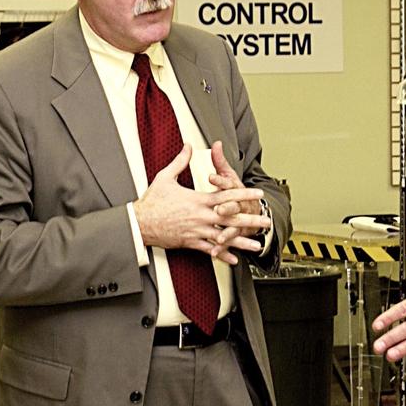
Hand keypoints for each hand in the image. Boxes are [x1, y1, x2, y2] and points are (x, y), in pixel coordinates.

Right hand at [134, 144, 269, 263]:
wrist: (139, 223)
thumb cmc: (151, 202)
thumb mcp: (165, 177)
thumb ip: (180, 161)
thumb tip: (188, 146)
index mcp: (197, 200)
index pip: (226, 196)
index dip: (244, 194)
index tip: (258, 193)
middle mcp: (200, 216)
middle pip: (230, 218)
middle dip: (250, 219)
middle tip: (265, 221)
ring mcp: (196, 231)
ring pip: (224, 236)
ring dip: (241, 241)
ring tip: (256, 244)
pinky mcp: (190, 242)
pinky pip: (209, 249)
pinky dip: (222, 254)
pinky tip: (234, 259)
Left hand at [206, 140, 268, 247]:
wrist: (259, 213)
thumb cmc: (239, 194)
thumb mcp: (231, 176)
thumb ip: (221, 161)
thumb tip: (216, 143)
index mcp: (234, 190)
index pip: (227, 183)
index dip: (220, 180)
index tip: (211, 177)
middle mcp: (238, 205)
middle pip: (233, 206)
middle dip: (228, 208)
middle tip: (219, 209)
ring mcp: (239, 221)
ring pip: (233, 227)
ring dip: (228, 232)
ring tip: (221, 238)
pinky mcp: (237, 234)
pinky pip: (228, 242)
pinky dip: (223, 249)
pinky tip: (216, 252)